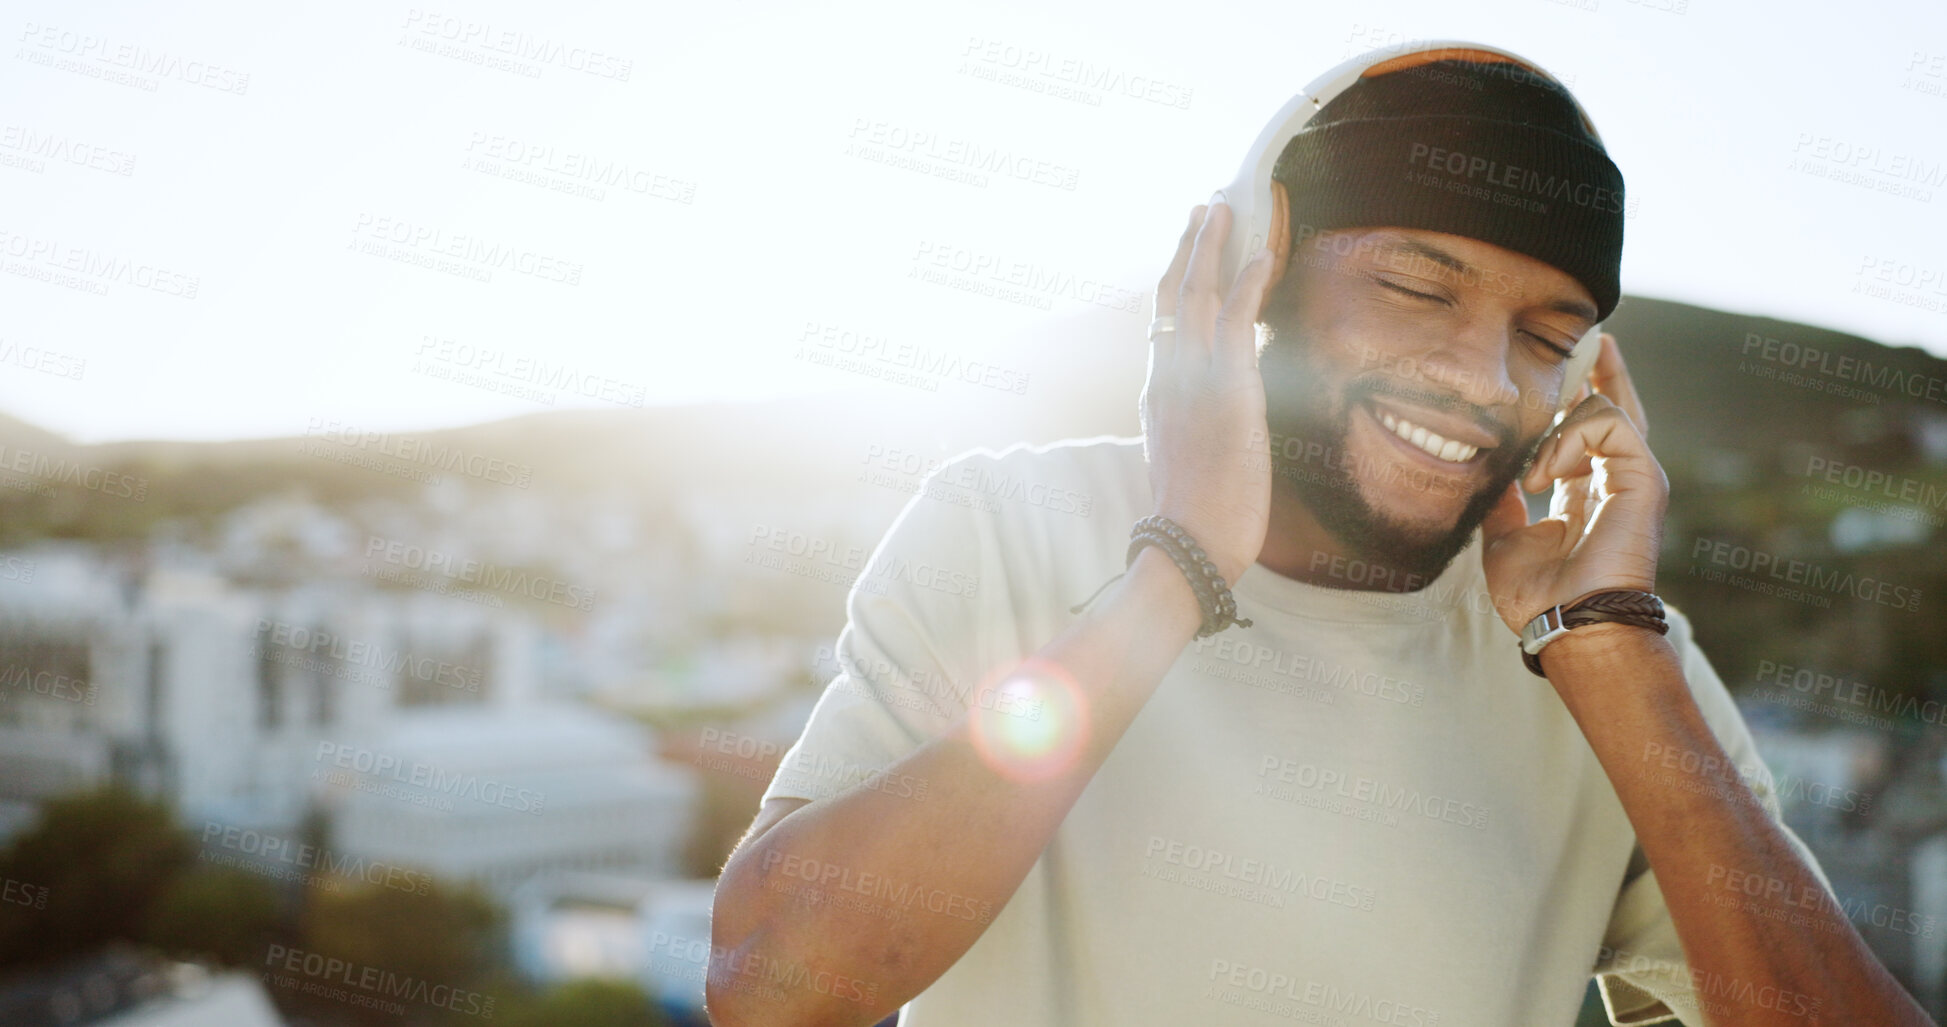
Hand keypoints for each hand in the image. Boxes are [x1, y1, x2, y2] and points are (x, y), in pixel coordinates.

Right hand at [1140, 199, 1285, 585]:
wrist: (1189, 545)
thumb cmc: (1192, 524)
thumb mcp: (1185, 467)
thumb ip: (1193, 433)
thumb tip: (1212, 427)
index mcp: (1156, 396)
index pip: (1163, 326)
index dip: (1175, 284)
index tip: (1185, 255)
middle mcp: (1167, 378)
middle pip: (1172, 296)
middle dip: (1188, 249)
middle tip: (1202, 209)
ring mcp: (1193, 380)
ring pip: (1198, 295)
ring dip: (1213, 247)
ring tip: (1224, 209)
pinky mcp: (1227, 388)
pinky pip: (1236, 319)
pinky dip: (1248, 282)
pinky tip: (1262, 253)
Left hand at [1479, 333, 1667, 634]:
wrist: (1569, 625)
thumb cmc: (1538, 596)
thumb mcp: (1503, 540)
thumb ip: (1500, 503)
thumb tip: (1487, 475)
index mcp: (1586, 491)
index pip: (1586, 430)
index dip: (1576, 395)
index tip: (1563, 365)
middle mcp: (1615, 479)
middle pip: (1615, 405)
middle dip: (1597, 368)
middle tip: (1585, 336)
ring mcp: (1635, 477)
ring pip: (1605, 408)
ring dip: (1556, 428)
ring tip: (1530, 472)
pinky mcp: (1645, 477)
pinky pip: (1610, 423)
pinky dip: (1570, 438)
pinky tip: (1544, 473)